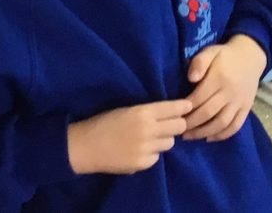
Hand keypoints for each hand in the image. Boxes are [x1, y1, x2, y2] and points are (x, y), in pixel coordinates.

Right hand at [67, 99, 191, 174]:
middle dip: (177, 125)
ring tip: (150, 139)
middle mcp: (148, 129)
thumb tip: (173, 112)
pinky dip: (151, 154)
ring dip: (164, 140)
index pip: (175, 108)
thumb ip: (149, 111)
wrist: (84, 146)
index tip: (188, 107)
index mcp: (143, 112)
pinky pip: (157, 158)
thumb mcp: (128, 109)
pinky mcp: (141, 164)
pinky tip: (139, 151)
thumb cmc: (104, 123)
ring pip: (170, 143)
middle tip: (170, 125)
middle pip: (179, 126)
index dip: (184, 107)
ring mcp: (145, 148)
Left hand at [184, 35, 267, 141]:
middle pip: (208, 113)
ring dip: (204, 133)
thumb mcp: (211, 52)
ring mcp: (240, 102)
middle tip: (177, 129)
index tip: (173, 115)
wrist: (251, 56)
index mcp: (219, 78)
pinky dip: (222, 135)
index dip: (185, 109)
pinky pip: (235, 126)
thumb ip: (199, 62)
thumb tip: (191, 78)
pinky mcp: (246, 108)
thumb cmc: (225, 55)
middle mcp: (230, 92)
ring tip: (190, 136)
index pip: (198, 98)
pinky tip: (209, 138)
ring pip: (221, 123)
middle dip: (191, 124)